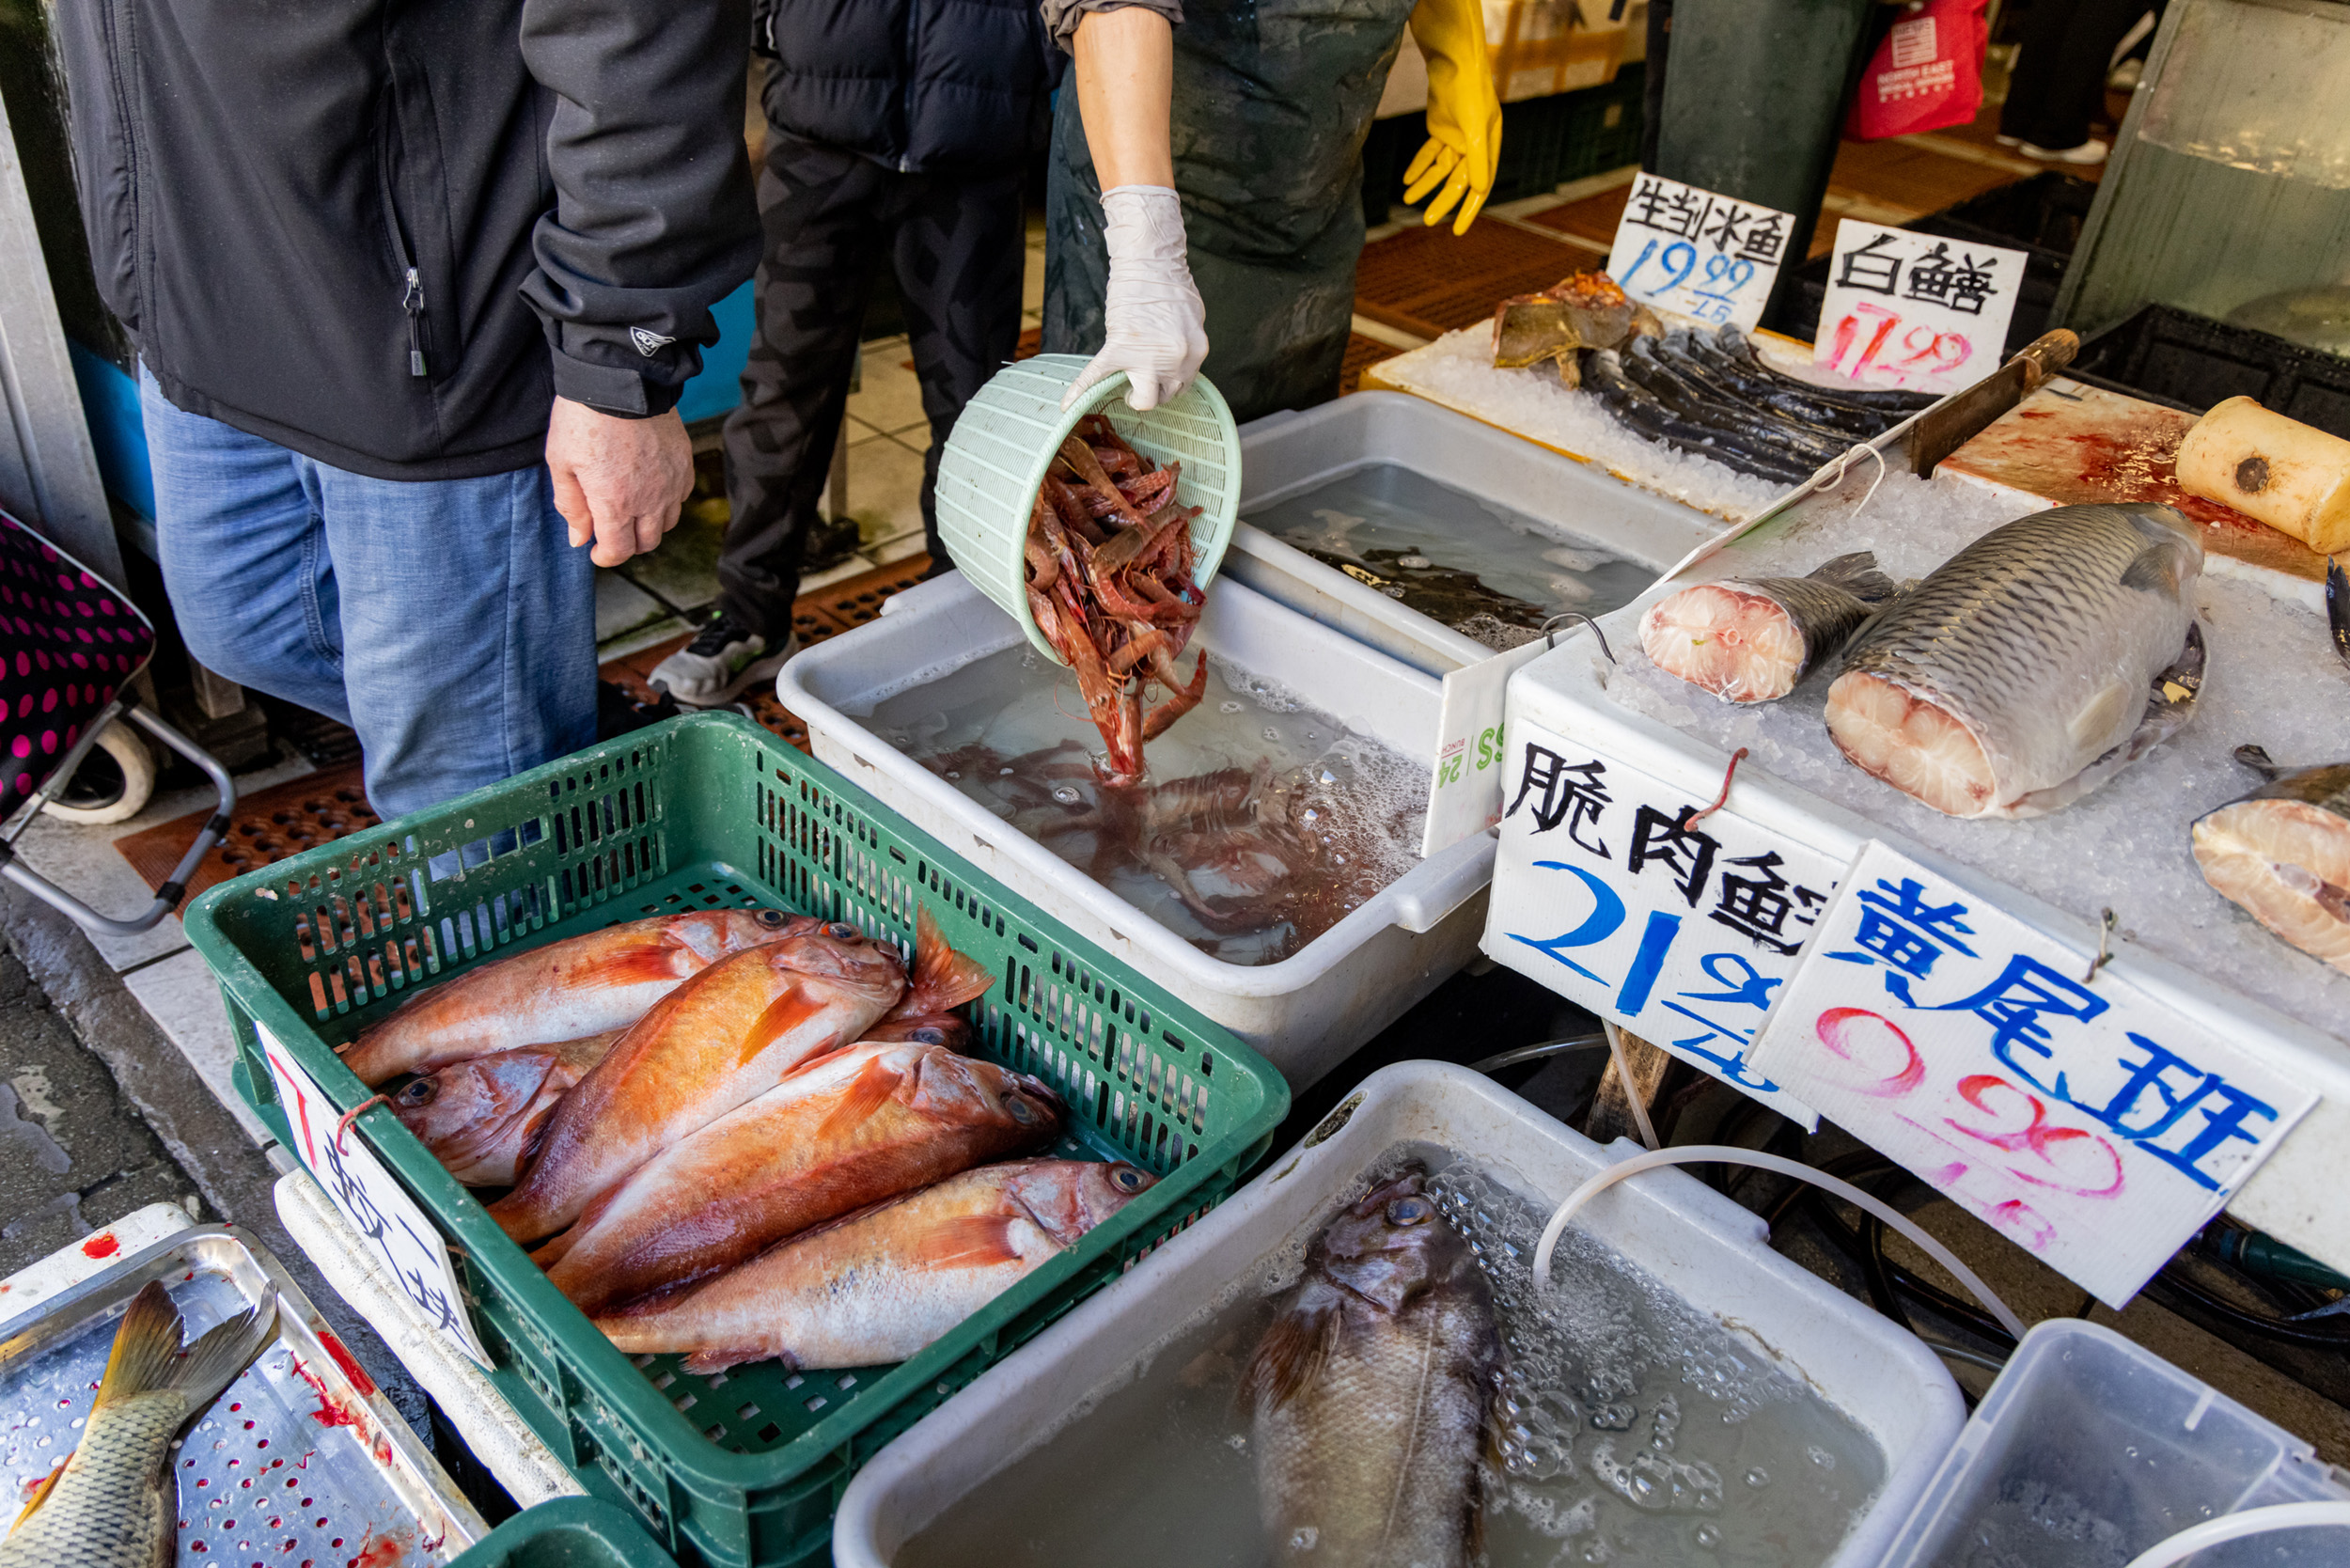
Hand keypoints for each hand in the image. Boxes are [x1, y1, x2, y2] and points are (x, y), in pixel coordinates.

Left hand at [545, 398, 693, 567]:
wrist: (620, 378)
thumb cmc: (583, 418)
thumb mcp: (560, 462)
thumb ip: (570, 506)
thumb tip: (580, 538)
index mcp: (615, 504)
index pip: (619, 551)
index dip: (605, 557)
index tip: (596, 550)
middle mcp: (649, 500)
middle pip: (646, 543)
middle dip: (627, 543)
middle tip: (611, 530)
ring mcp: (671, 482)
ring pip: (667, 523)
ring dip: (648, 524)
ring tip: (631, 508)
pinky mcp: (684, 464)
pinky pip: (681, 497)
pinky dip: (666, 501)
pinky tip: (650, 487)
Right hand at [1062, 186, 1207, 412]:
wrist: (1149, 260)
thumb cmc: (1171, 283)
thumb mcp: (1192, 319)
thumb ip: (1185, 345)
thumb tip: (1175, 361)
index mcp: (1194, 352)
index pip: (1184, 385)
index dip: (1170, 383)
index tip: (1160, 378)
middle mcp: (1175, 360)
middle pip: (1166, 396)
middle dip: (1154, 390)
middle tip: (1143, 379)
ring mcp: (1147, 357)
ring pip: (1143, 398)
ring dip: (1135, 393)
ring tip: (1125, 383)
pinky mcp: (1119, 348)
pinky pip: (1097, 377)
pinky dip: (1080, 392)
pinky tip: (1068, 406)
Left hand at [1405, 0, 1502, 234]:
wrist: (1452, 61)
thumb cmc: (1469, 92)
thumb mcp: (1475, 128)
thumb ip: (1477, 159)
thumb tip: (1479, 190)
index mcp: (1489, 146)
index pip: (1480, 185)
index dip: (1470, 209)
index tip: (1458, 231)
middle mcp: (1474, 145)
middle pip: (1457, 181)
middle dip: (1442, 201)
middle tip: (1427, 221)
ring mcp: (1456, 137)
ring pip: (1439, 170)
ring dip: (1425, 185)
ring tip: (1408, 201)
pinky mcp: (1439, 128)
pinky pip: (1428, 155)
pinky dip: (1417, 167)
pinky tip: (1407, 182)